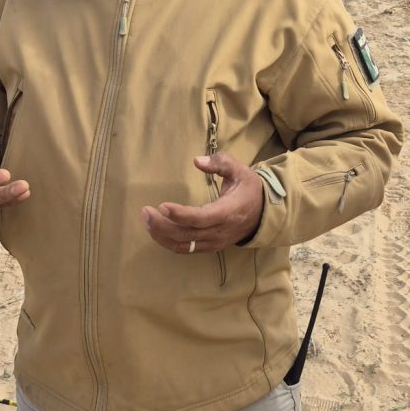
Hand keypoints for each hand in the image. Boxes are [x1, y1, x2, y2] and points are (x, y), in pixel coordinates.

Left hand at [141, 154, 264, 254]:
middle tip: (145, 211)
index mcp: (228, 212)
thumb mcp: (240, 170)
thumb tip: (197, 161)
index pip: (200, 218)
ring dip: (161, 235)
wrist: (263, 214)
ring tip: (147, 220)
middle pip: (186, 234)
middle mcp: (219, 231)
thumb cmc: (249, 189)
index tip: (162, 206)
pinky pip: (186, 249)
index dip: (180, 214)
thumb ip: (220, 163)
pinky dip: (169, 241)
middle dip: (162, 225)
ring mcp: (214, 242)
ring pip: (183, 245)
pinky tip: (158, 230)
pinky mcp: (209, 246)